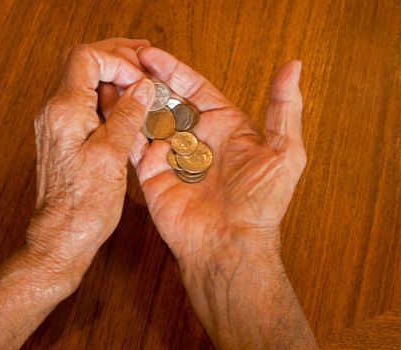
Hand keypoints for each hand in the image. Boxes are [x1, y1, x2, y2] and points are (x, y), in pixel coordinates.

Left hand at [27, 38, 154, 276]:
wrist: (62, 236)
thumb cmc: (84, 205)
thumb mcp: (112, 156)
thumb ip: (127, 115)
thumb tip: (142, 87)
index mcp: (64, 111)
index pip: (87, 57)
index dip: (118, 60)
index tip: (140, 79)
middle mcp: (54, 112)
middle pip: (82, 63)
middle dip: (115, 56)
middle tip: (144, 57)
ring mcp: (56, 123)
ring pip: (82, 80)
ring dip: (111, 73)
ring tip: (139, 75)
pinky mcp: (63, 136)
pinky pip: (83, 101)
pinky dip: (105, 94)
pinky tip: (126, 101)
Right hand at [131, 47, 305, 262]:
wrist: (229, 245)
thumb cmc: (260, 204)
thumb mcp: (283, 152)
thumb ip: (284, 108)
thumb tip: (293, 67)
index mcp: (225, 128)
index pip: (195, 89)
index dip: (174, 70)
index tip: (152, 54)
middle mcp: (195, 140)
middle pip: (167, 100)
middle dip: (148, 80)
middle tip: (126, 60)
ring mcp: (171, 156)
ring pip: (147, 119)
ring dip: (132, 98)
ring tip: (113, 76)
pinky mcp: (151, 173)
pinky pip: (133, 144)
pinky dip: (122, 124)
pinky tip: (110, 105)